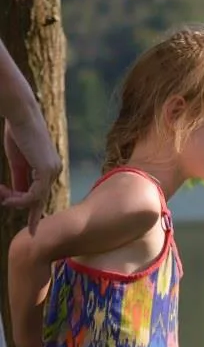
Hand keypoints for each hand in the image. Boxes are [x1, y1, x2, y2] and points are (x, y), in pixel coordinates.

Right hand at [0, 111, 61, 233]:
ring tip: (3, 199)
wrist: (20, 113)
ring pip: (36, 198)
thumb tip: (17, 196)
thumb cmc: (17, 131)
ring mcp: (53, 171)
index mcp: (48, 167)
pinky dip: (21, 199)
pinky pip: (35, 194)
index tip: (33, 226)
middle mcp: (54, 170)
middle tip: (31, 233)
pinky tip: (9, 199)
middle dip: (33, 214)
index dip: (35, 208)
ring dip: (18, 202)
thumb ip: (20, 179)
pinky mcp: (47, 171)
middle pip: (41, 198)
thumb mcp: (18, 161)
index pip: (41, 192)